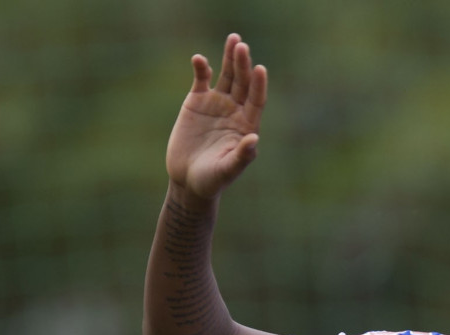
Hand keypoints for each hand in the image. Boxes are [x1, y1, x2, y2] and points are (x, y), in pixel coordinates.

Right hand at [166, 33, 266, 200]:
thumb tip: (254, 139)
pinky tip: (199, 59)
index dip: (259, 85)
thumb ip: (241, 156)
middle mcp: (235, 111)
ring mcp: (217, 104)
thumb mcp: (227, 170)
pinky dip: (201, 68)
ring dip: (229, 59)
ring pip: (226, 76)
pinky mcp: (196, 101)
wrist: (188, 180)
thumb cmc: (212, 180)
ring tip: (234, 39)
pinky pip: (201, 80)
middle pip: (242, 83)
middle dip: (243, 64)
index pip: (256, 100)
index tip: (260, 69)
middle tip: (241, 46)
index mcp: (247, 125)